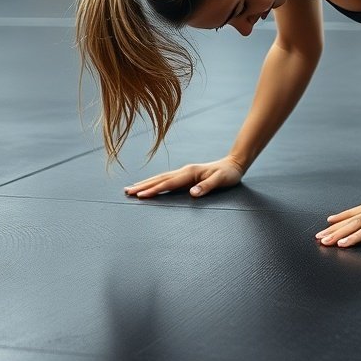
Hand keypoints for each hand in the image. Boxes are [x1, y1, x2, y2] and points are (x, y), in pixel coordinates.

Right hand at [124, 157, 243, 198]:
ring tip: (131, 189)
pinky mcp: (185, 175)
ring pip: (160, 178)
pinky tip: (148, 185)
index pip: (169, 183)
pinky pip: (166, 179)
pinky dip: (154, 182)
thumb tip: (192, 193)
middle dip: (143, 186)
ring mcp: (184, 172)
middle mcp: (184, 171)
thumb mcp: (221, 181)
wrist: (234, 164)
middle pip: (160, 179)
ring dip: (145, 183)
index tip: (141, 196)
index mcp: (190, 172)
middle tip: (127, 192)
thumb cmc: (228, 174)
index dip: (154, 190)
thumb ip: (207, 186)